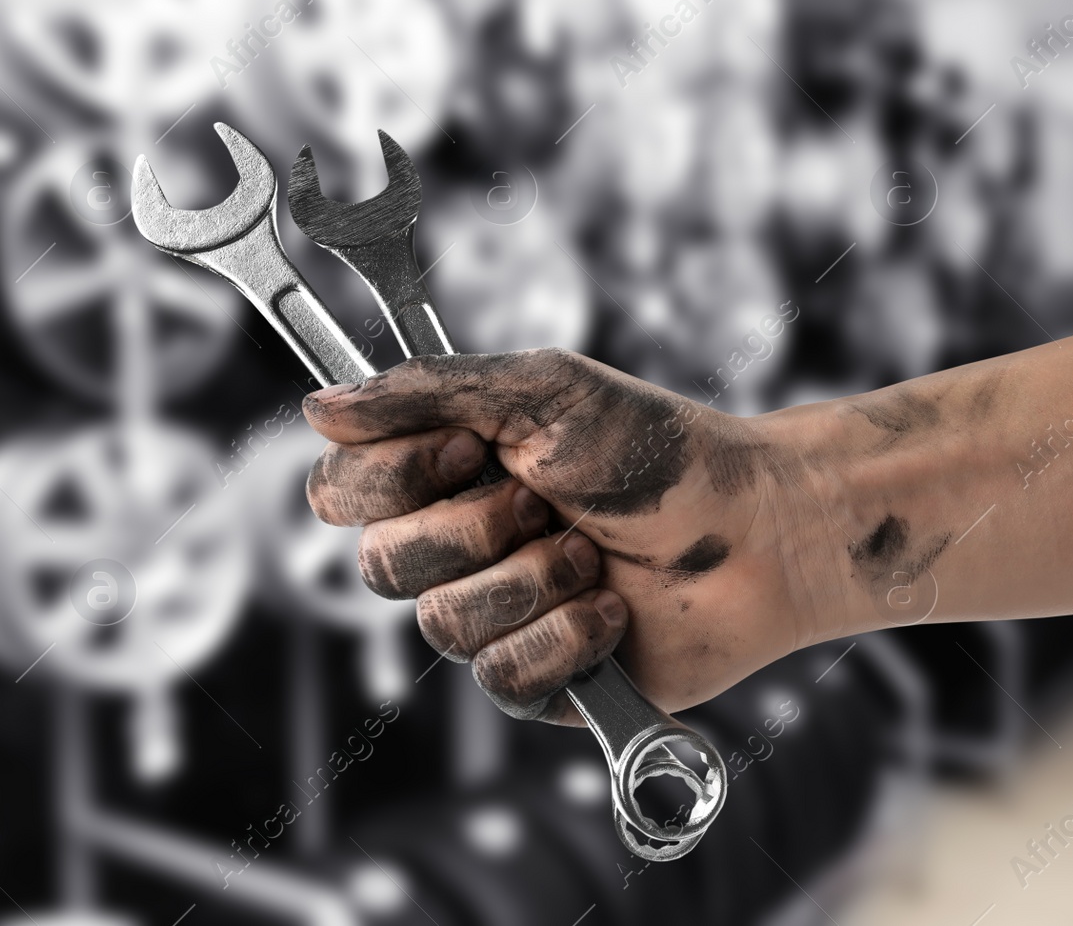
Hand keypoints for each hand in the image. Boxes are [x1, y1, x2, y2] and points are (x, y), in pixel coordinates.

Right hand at [301, 349, 848, 723]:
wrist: (755, 531)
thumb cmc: (660, 452)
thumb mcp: (545, 391)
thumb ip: (430, 391)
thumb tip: (318, 405)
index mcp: (448, 471)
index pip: (338, 492)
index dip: (391, 480)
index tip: (467, 451)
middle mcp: (459, 544)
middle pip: (379, 565)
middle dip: (475, 528)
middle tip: (547, 501)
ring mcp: (496, 615)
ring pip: (443, 625)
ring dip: (534, 580)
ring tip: (596, 555)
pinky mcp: (538, 680)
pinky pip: (501, 678)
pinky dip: (566, 638)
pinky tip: (612, 611)